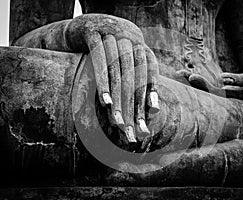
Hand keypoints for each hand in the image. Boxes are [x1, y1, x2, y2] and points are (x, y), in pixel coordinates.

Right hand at [68, 14, 159, 142]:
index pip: (149, 74)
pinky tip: (105, 101)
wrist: (84, 24)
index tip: (149, 120)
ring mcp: (112, 34)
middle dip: (133, 106)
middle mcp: (130, 39)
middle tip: (132, 131)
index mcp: (141, 46)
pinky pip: (99, 60)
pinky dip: (103, 81)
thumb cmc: (109, 51)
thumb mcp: (125, 64)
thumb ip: (140, 84)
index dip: (149, 97)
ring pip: (118, 72)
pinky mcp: (93, 33)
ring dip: (119, 100)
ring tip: (119, 123)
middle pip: (134, 78)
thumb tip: (157, 111)